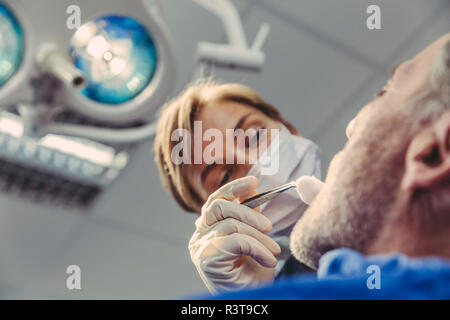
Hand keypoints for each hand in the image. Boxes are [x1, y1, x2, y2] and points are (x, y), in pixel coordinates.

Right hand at [189, 176, 280, 293]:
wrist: (251, 297)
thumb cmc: (252, 272)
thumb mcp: (254, 237)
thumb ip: (249, 214)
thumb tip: (251, 188)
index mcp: (208, 228)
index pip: (215, 200)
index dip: (233, 188)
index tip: (253, 181)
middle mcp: (199, 235)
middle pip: (219, 207)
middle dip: (249, 213)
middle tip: (270, 227)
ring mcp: (200, 247)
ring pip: (230, 225)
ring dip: (259, 237)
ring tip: (274, 251)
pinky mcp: (206, 258)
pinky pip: (235, 241)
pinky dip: (257, 248)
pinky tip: (268, 260)